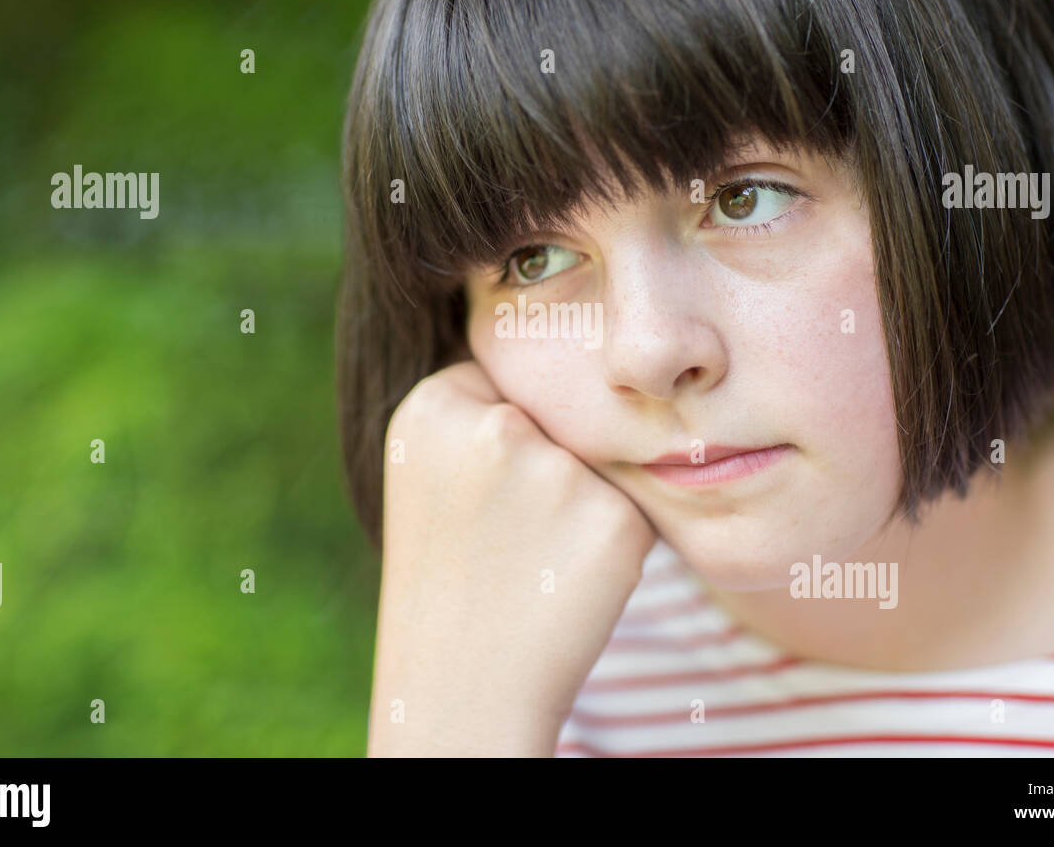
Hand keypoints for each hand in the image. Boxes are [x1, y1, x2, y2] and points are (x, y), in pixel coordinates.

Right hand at [366, 359, 656, 755]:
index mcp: (436, 403)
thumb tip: (570, 368)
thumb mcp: (424, 468)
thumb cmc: (444, 573)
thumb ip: (478, 410)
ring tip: (532, 559)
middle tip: (506, 534)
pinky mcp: (616, 519)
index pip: (506, 384)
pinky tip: (565, 578)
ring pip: (597, 460)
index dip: (501, 445)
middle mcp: (497, 426)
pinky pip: (629, 505)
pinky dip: (610, 539)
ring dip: (581, 500)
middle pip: (556, 418)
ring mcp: (558, 472)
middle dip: (544, 467)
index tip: (478, 494)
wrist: (458, 686)